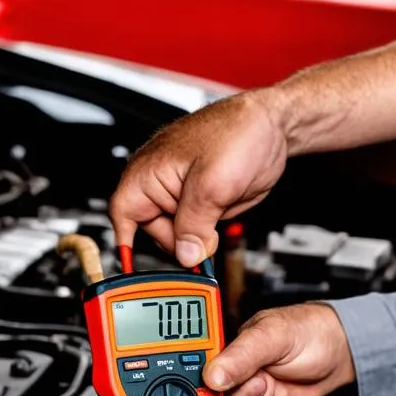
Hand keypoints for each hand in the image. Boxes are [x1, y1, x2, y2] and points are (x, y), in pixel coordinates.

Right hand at [110, 91, 289, 266]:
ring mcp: (183, 195)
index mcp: (148, 172)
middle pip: (154, 233)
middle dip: (178, 243)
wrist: (271, 128)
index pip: (123, 215)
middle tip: (200, 245)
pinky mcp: (203, 204)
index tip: (137, 267)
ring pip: (178, 236)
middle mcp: (161, 184)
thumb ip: (194, 224)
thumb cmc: (237, 132)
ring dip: (196, 241)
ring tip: (215, 224)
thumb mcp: (212, 184)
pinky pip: (197, 231)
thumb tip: (185, 255)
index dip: (127, 243)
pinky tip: (219, 225)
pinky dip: (207, 237)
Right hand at [204, 303, 354, 395]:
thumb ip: (242, 355)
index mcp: (228, 338)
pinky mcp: (261, 395)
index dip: (202, 375)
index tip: (216, 385)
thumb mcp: (273, 337)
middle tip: (257, 381)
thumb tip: (213, 374)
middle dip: (233, 390)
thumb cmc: (310, 330)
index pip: (198, 358)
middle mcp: (233, 359)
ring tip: (268, 384)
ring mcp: (247, 379)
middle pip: (212, 386)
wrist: (340, 353)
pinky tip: (272, 395)